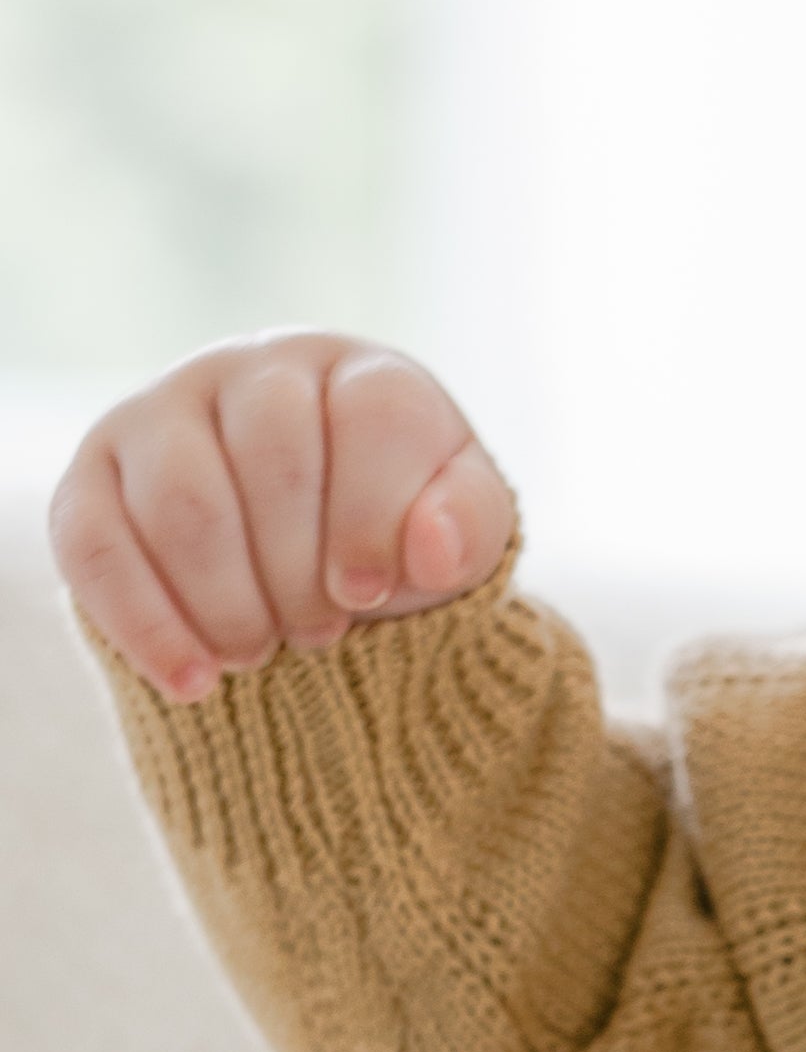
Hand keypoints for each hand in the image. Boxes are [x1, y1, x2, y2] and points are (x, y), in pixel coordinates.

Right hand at [49, 334, 512, 703]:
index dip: (374, 514)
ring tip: (258, 652)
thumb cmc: (397, 535)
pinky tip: (191, 681)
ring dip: (227, 597)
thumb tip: (430, 549)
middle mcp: (252, 371)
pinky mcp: (90, 477)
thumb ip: (468, 529)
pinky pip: (93, 542)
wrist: (310, 563)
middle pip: (270, 452)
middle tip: (318, 634)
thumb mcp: (459, 534)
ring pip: (180, 497)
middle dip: (297, 567)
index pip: (374, 413)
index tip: (367, 596)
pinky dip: (143, 621)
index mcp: (356, 372)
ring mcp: (160, 414)